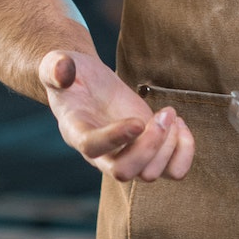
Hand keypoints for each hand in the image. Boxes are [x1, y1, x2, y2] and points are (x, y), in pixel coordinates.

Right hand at [38, 48, 194, 182]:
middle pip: (125, 172)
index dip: (116, 138)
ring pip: (150, 174)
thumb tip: (62, 69)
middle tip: (164, 113)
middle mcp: (102, 153)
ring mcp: (126, 155)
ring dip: (169, 145)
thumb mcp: (57, 64)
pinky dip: (183, 151)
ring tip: (170, 114)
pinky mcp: (148, 151)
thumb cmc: (72, 75)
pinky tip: (179, 123)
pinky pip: (172, 170)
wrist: (87, 84)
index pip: (93, 147)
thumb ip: (55, 67)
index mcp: (76, 131)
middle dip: (151, 145)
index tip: (137, 121)